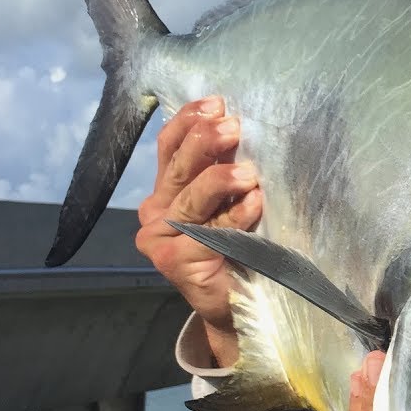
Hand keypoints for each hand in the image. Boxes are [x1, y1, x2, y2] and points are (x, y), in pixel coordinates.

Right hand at [136, 96, 261, 365]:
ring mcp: (160, 237)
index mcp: (165, 190)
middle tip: (233, 127)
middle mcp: (155, 211)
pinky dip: (235, 215)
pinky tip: (255, 202)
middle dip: (205, 142)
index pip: (168, 146)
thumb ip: (224, 169)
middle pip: (177, 167)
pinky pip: (209, 232)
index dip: (189, 121)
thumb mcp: (229, 201)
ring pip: (190, 197)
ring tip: (248, 172)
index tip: (216, 103)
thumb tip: (237, 125)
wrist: (238, 306)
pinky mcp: (174, 261)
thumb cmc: (238, 249)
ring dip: (221, 179)